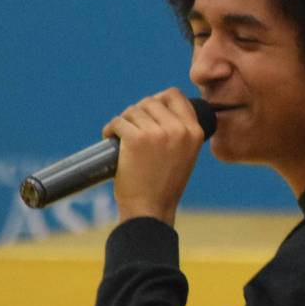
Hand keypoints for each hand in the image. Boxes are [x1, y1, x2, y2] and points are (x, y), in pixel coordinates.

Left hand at [102, 88, 205, 225]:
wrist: (151, 210)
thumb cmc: (164, 186)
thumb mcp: (185, 155)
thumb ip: (180, 131)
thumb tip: (157, 105)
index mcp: (194, 132)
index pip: (175, 95)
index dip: (159, 99)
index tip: (148, 111)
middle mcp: (178, 130)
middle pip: (150, 101)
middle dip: (137, 112)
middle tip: (131, 129)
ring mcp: (157, 133)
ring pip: (132, 111)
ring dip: (123, 121)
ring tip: (121, 137)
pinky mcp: (136, 139)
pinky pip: (118, 122)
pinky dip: (110, 130)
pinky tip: (109, 139)